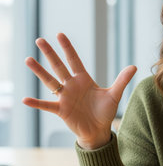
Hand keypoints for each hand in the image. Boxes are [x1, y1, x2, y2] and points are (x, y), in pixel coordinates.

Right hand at [23, 33, 136, 149]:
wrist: (99, 130)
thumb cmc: (105, 112)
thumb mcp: (114, 94)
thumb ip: (122, 80)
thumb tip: (134, 66)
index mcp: (84, 80)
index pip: (74, 60)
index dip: (68, 48)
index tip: (60, 34)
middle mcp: (72, 86)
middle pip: (59, 66)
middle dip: (50, 53)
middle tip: (39, 40)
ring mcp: (65, 97)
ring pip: (50, 81)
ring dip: (39, 71)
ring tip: (28, 59)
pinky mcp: (61, 110)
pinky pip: (46, 105)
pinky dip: (36, 103)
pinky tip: (25, 99)